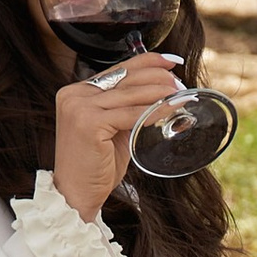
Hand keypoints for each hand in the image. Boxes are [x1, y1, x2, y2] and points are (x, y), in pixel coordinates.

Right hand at [53, 57, 184, 218]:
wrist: (76, 194)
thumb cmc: (96, 166)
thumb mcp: (113, 130)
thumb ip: (127, 110)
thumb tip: (160, 94)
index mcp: (77, 92)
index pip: (117, 70)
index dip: (146, 61)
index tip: (169, 61)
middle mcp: (74, 95)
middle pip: (125, 78)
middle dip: (158, 77)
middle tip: (179, 83)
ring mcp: (79, 107)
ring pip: (131, 94)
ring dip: (161, 92)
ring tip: (181, 93)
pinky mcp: (89, 123)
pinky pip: (132, 113)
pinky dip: (155, 110)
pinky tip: (172, 108)